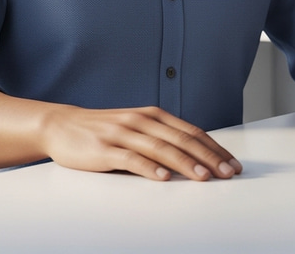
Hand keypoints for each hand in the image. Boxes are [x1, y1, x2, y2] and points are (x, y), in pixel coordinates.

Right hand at [39, 104, 242, 180]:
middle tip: (228, 173)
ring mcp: (123, 134)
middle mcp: (141, 121)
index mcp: (152, 115)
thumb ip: (160, 138)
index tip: (232, 163)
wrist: (62, 125)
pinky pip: (131, 159)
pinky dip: (149, 168)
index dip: (214, 148)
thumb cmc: (103, 130)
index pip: (191, 132)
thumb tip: (195, 156)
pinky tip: (163, 178)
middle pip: (181, 139)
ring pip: (161, 149)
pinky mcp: (105, 149)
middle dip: (208, 157)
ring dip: (185, 163)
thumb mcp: (136, 128)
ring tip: (204, 177)